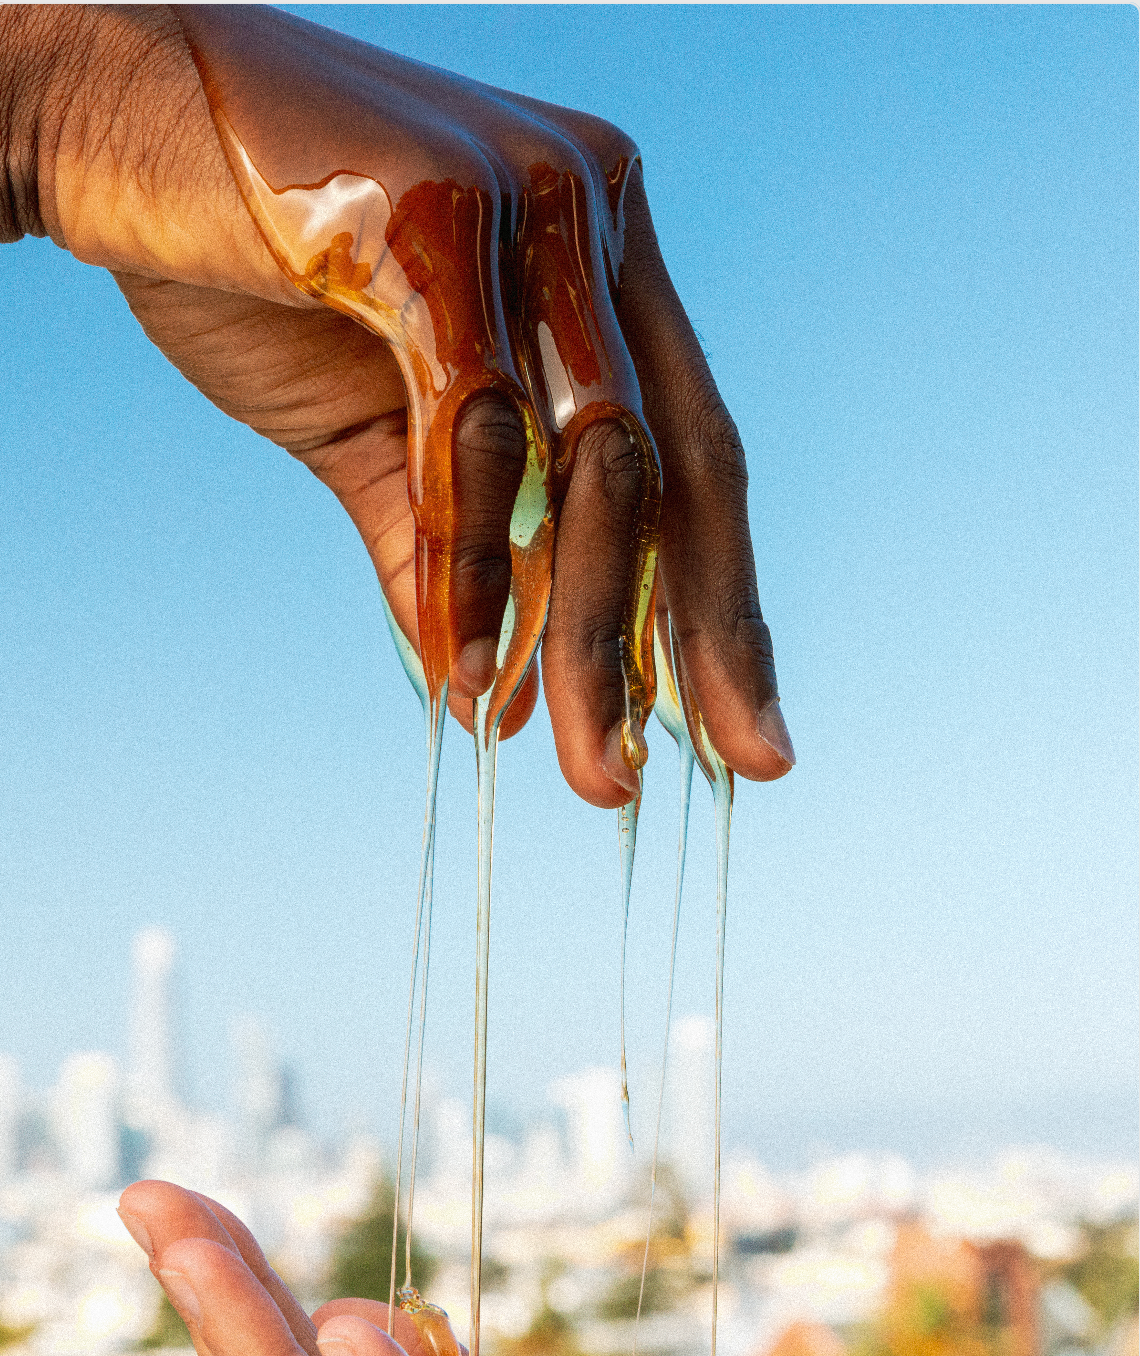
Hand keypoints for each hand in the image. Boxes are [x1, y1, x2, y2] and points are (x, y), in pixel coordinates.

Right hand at [2, 3, 792, 801]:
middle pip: (678, 466)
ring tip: (587, 764)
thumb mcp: (371, 435)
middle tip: (661, 785)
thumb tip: (484, 698)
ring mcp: (527, 198)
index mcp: (603, 254)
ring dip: (589, 630)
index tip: (746, 737)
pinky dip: (477, 557)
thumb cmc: (248, 263)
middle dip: (689, 645)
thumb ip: (440, 553)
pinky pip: (479, 427)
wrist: (105, 123)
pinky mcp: (435, 212)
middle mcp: (595, 213)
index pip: (695, 452)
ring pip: (597, 460)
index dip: (723, 606)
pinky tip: (471, 661)